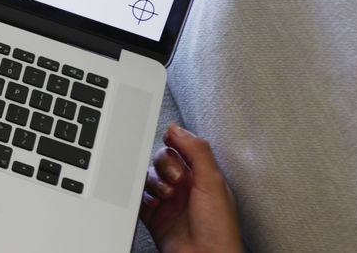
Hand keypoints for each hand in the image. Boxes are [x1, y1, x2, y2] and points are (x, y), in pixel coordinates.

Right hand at [139, 124, 242, 252]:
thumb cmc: (218, 229)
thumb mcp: (213, 182)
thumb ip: (197, 150)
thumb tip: (178, 128)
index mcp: (203, 176)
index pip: (183, 148)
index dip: (174, 144)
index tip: (170, 142)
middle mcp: (186, 187)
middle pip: (163, 161)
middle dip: (165, 166)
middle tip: (175, 179)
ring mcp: (169, 202)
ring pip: (149, 177)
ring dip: (154, 183)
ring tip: (165, 196)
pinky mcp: (154, 216)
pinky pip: (138, 198)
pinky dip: (140, 197)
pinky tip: (152, 203)